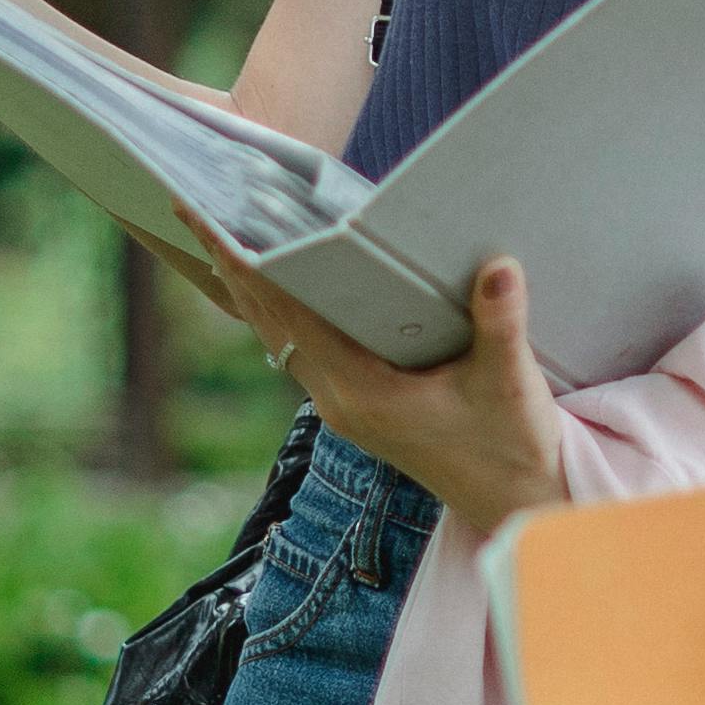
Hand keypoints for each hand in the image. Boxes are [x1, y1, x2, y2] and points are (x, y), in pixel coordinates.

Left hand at [191, 214, 571, 532]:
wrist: (514, 499)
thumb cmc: (511, 443)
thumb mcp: (511, 382)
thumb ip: (502, 323)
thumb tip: (499, 266)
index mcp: (361, 393)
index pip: (289, 315)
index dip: (248, 265)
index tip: (211, 222)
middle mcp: (338, 398)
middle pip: (268, 319)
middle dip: (230, 263)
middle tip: (190, 205)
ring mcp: (342, 403)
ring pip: (278, 332)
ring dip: (249, 284)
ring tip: (219, 228)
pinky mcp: (356, 401)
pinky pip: (301, 343)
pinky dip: (280, 305)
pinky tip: (277, 276)